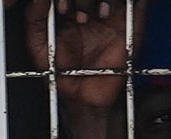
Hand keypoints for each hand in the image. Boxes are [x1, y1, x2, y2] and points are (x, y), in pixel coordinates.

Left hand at [22, 0, 137, 122]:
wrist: (84, 97)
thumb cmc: (61, 74)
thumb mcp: (39, 47)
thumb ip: (34, 21)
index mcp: (70, 10)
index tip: (61, 10)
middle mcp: (91, 8)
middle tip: (77, 15)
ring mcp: (112, 13)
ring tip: (98, 15)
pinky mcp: (131, 23)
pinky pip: (136, 3)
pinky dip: (128, 2)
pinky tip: (107, 14)